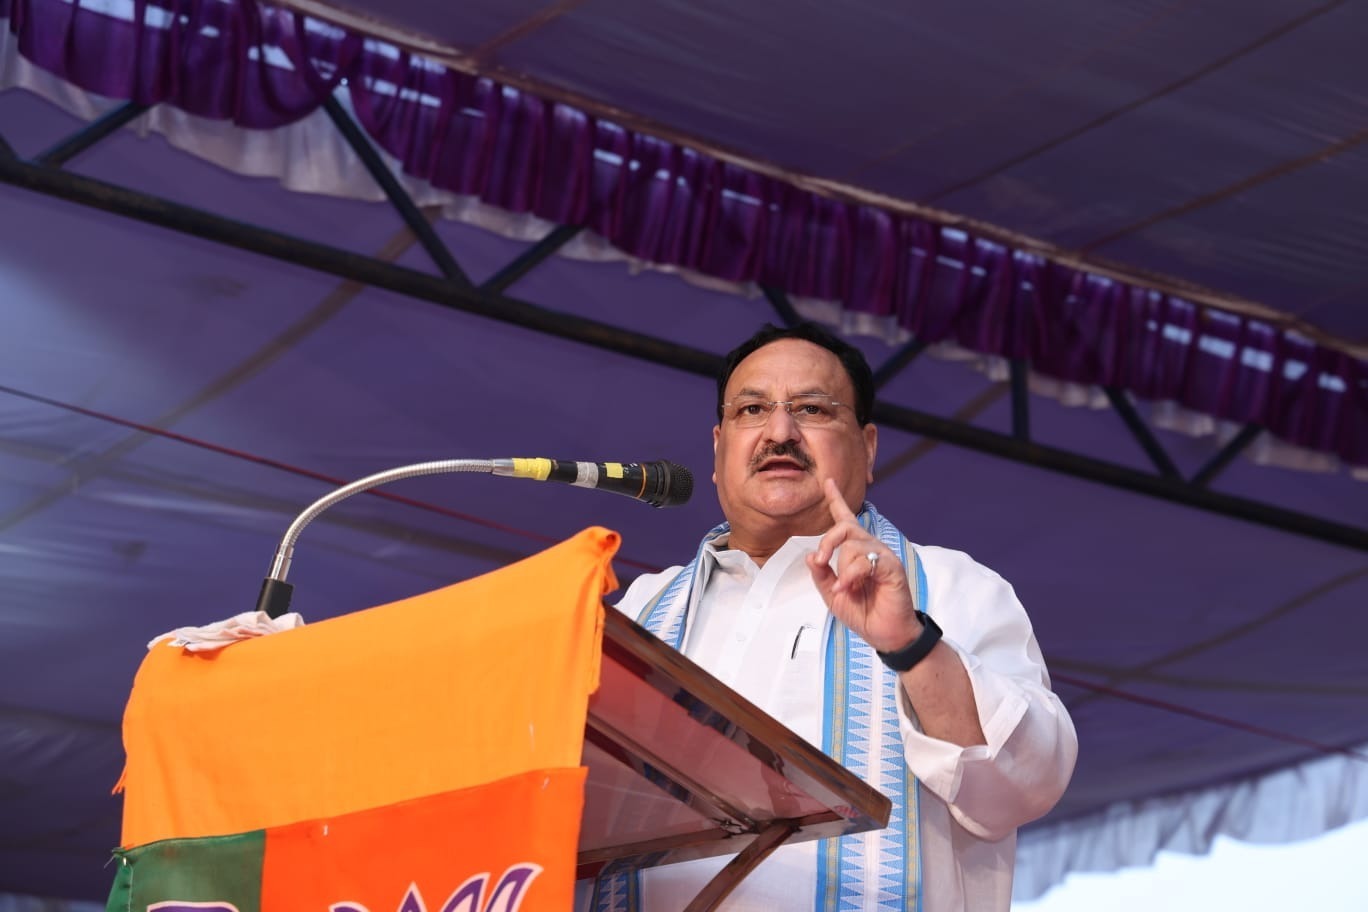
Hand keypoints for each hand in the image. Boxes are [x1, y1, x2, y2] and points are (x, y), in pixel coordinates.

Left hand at [805, 478, 923, 654]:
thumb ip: (821, 576)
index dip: (836, 500)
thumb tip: (810, 556)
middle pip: (845, 527)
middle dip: (827, 541)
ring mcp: (882, 556)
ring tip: (842, 588)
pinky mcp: (891, 567)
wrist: (886, 635)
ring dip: (842, 569)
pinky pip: (866, 561)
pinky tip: (848, 588)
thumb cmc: (864, 614)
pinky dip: (851, 575)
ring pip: (853, 545)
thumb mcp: (832, 596)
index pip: (845, 521)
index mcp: (856, 553)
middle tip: (821, 560)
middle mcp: (870, 549)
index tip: (828, 482)